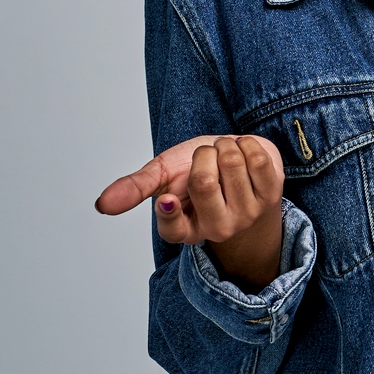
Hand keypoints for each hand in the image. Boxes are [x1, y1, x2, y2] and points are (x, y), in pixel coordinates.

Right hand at [95, 134, 285, 290]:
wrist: (241, 165)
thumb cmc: (197, 172)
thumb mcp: (163, 176)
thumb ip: (134, 188)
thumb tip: (101, 205)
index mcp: (183, 229)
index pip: (173, 228)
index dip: (170, 210)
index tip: (167, 198)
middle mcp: (216, 230)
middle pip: (204, 179)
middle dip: (203, 154)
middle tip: (207, 160)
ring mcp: (246, 216)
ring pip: (230, 162)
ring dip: (225, 147)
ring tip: (226, 159)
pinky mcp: (272, 196)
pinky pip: (256, 157)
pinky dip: (247, 144)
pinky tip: (244, 156)